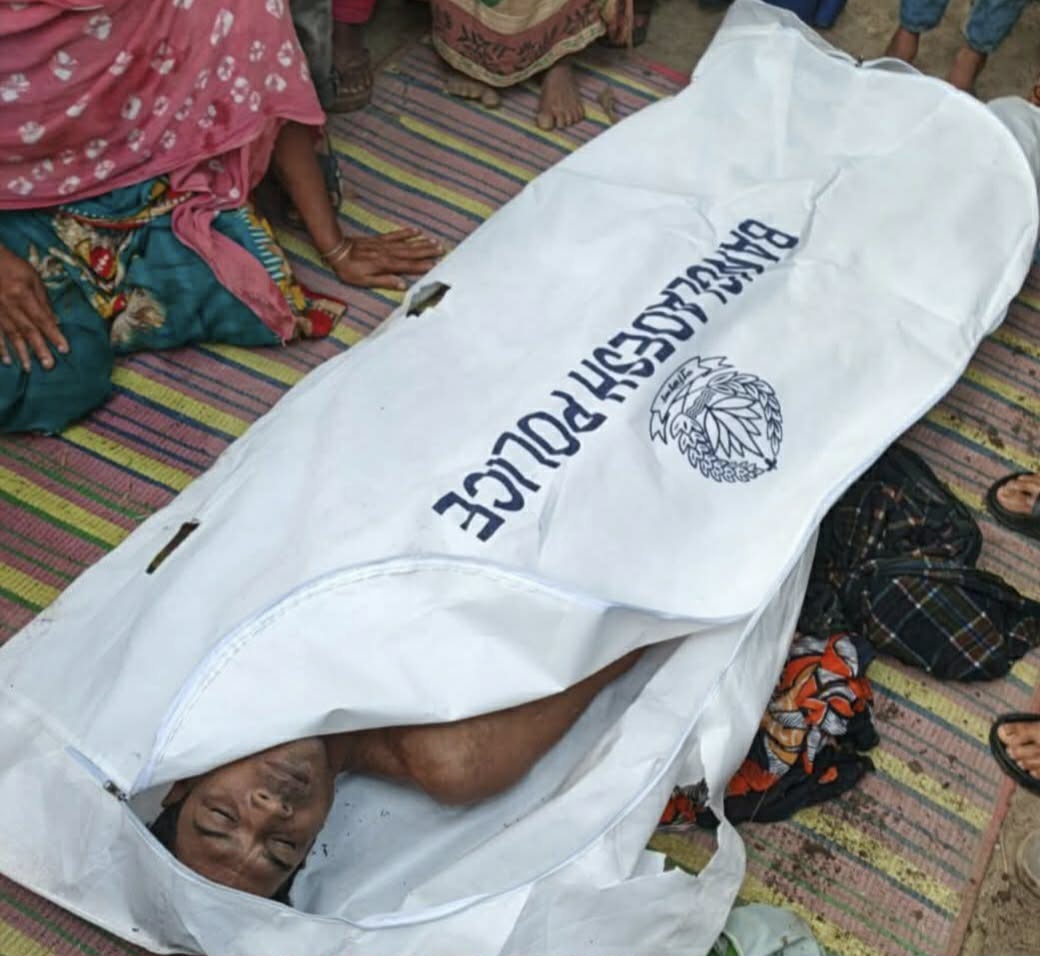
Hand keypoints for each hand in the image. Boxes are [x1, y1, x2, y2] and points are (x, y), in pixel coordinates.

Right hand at [0, 245, 67, 371]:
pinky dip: (0, 348)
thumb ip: (43, 300)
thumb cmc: (12, 266)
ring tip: (29, 368)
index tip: (64, 349)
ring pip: (10, 335)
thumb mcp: (32, 277)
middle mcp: (9, 305)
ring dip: (20, 353)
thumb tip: (55, 321)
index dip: (53, 335)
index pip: (42, 319)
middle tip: (49, 366)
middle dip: (39, 349)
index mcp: (22, 294)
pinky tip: (6, 360)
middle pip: (27, 330)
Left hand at [331, 229, 443, 289]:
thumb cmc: (349, 269)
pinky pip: (396, 235)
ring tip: (434, 241)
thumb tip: (402, 284)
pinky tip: (416, 231)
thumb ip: (384, 282)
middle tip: (441, 249)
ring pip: (407, 244)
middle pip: (411, 252)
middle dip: (427, 251)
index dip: (422, 265)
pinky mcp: (380, 240)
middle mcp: (388, 253)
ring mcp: (385, 245)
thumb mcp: (364, 281)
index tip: (435, 264)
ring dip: (421, 243)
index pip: (408, 266)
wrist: (337, 250)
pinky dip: (406, 233)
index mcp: (385, 265)